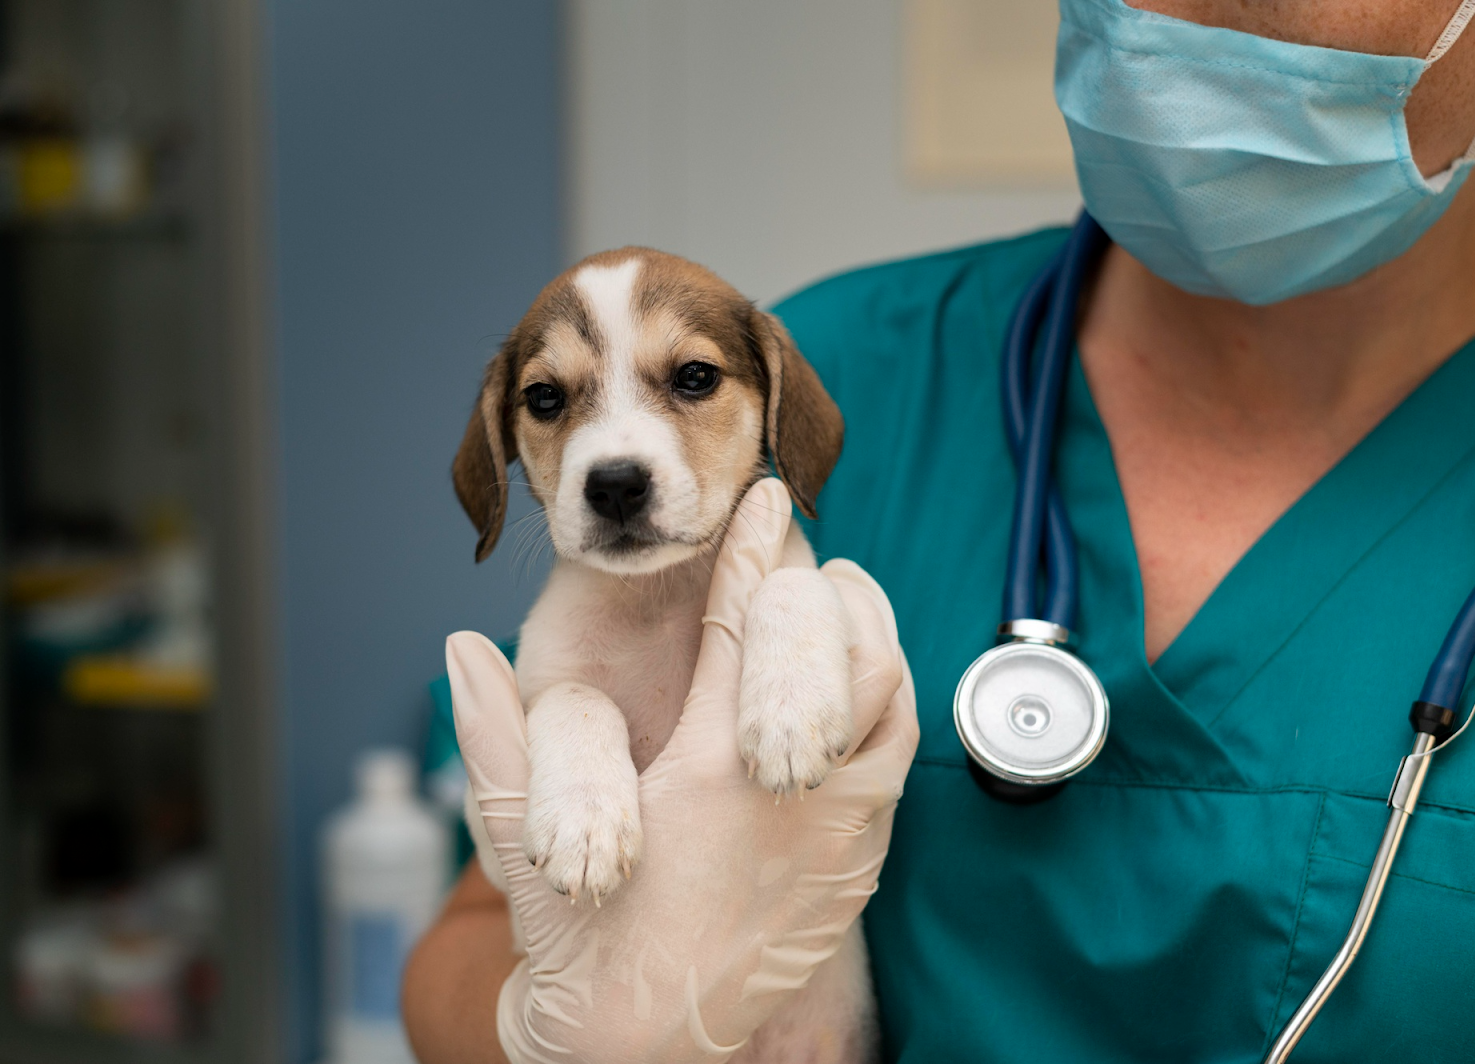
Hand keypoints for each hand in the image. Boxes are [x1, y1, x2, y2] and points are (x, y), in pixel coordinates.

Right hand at [446, 479, 917, 1062]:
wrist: (643, 1051)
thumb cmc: (585, 942)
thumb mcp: (524, 843)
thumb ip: (497, 739)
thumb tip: (462, 646)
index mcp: (704, 774)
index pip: (739, 632)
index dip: (751, 554)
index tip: (763, 500)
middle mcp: (786, 799)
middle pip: (845, 657)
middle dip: (829, 596)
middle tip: (805, 562)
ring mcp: (837, 837)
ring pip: (890, 705)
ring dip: (867, 648)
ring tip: (837, 615)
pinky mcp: (860, 872)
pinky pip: (900, 766)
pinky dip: (884, 714)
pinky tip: (856, 698)